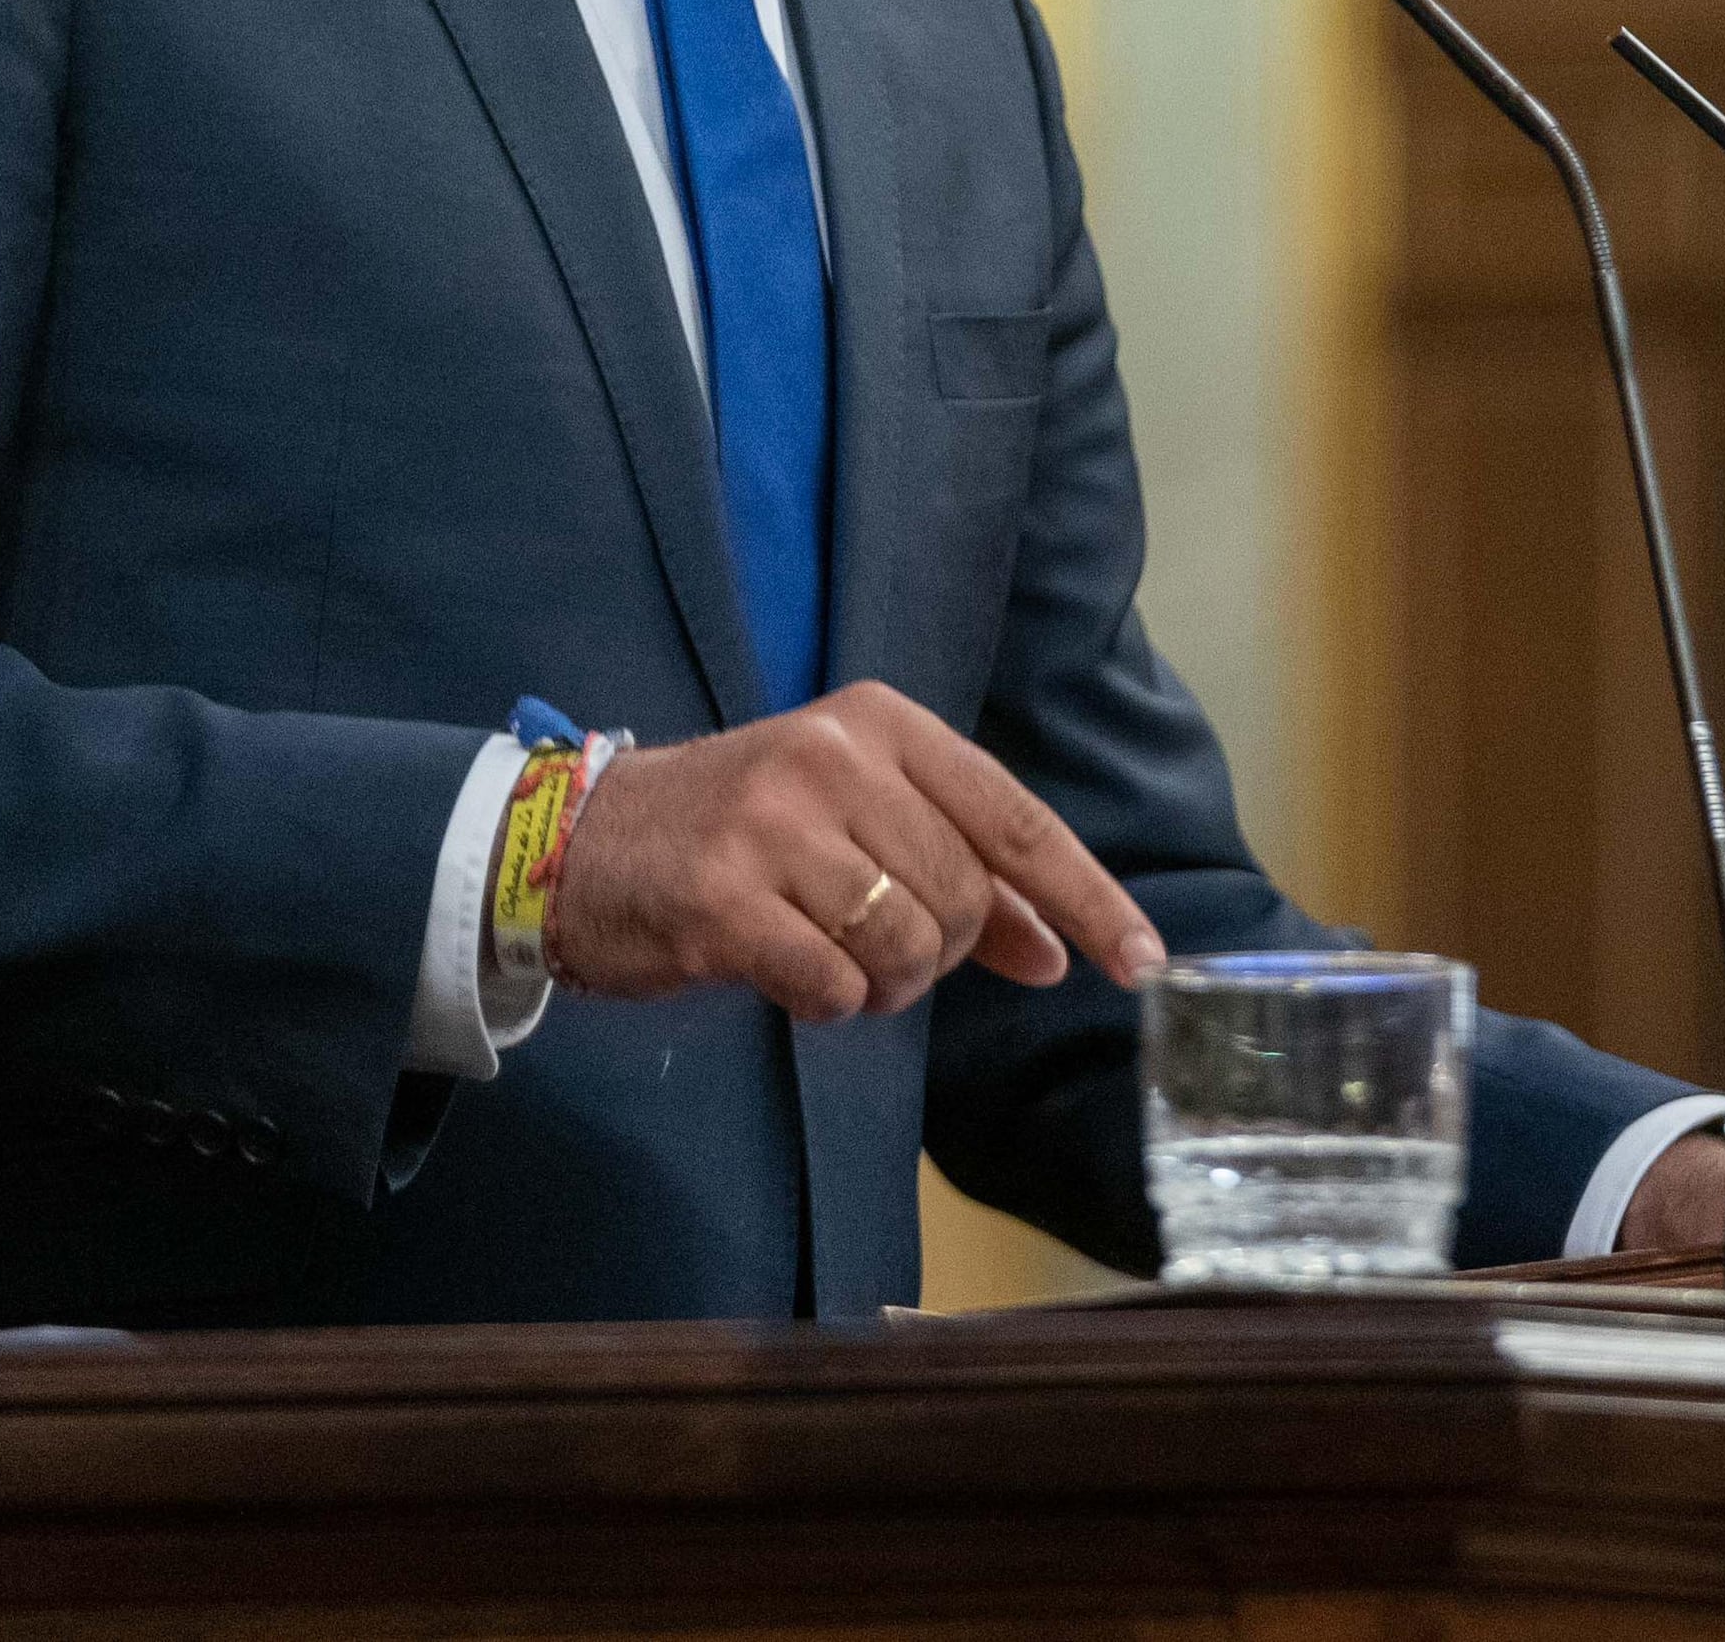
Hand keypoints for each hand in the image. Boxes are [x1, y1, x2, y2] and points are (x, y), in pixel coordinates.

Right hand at [544, 680, 1165, 1022]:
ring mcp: (775, 823)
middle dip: (940, 953)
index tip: (1145, 962)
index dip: (1088, 898)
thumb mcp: (856, 823)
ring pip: (907, 946)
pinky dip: (826, 1001)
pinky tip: (782, 972)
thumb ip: (961, 876)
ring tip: (826, 958)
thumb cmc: (738, 836)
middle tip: (874, 947)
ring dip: (883, 985)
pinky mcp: (723, 896)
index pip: (1015, 820)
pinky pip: (835, 986)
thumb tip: (1058, 949)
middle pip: (964, 899)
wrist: (579, 845)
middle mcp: (834, 756)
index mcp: (880, 723)